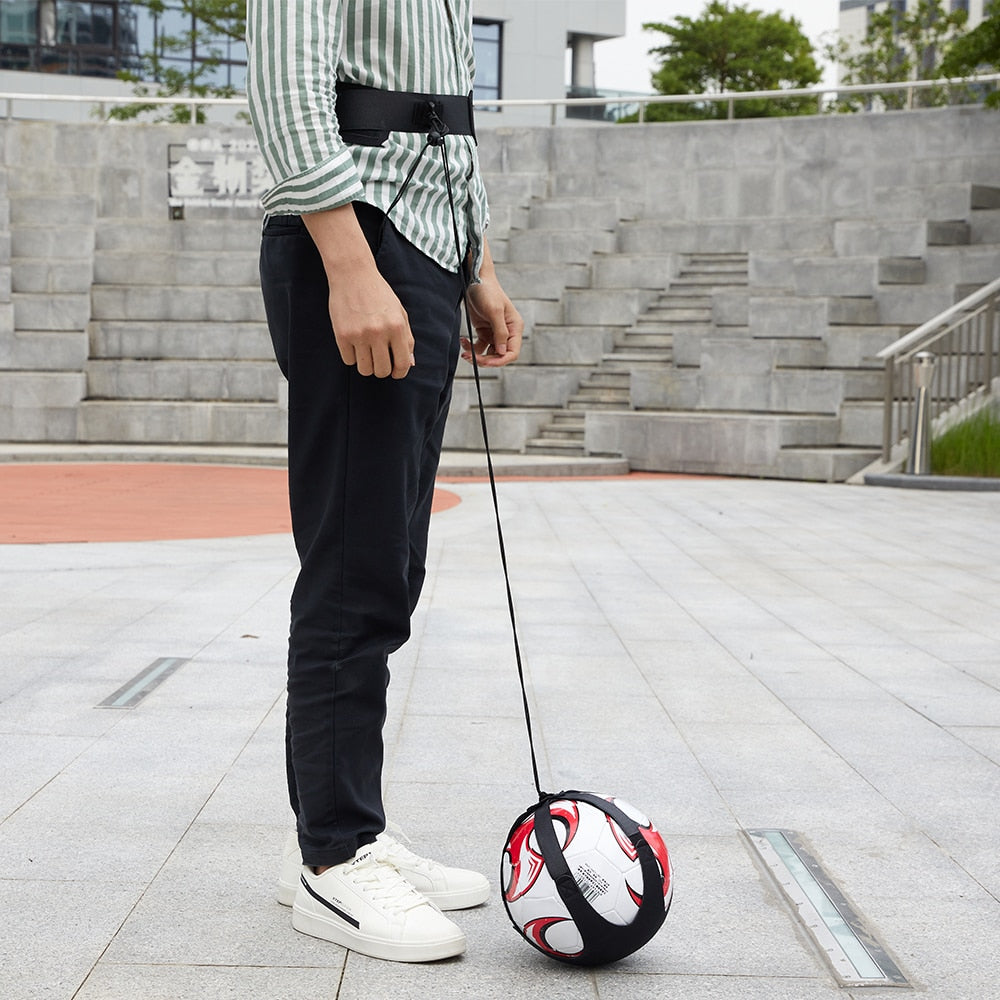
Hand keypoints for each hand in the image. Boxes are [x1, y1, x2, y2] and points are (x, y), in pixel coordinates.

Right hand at [303, 206, 413, 378]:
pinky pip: (349, 361)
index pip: (402, 364)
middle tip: (380, 359)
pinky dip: (352, 357)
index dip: (400, 372)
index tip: (396, 371)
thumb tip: (409, 364)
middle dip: (382, 369)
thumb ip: (406, 339)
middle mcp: (379, 332)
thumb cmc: (379, 294)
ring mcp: (359, 334)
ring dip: (367, 365)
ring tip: (367, 352)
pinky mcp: (342, 335)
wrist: (352, 274)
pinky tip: (354, 344)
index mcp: (396, 327)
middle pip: (382, 371)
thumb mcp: (399, 313)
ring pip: (365, 370)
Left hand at [462, 240, 522, 367]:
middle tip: (470, 358)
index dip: (500, 361)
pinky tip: (463, 341)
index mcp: (515, 327)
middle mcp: (507, 332)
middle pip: (499, 355)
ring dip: (476, 356)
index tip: (486, 362)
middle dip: (485, 359)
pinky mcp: (484, 331)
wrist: (475, 279)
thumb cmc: (487, 291)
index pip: (512, 352)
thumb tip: (503, 353)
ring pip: (488, 353)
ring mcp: (495, 332)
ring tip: (464, 352)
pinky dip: (471, 347)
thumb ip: (500, 333)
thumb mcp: (494, 311)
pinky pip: (479, 346)